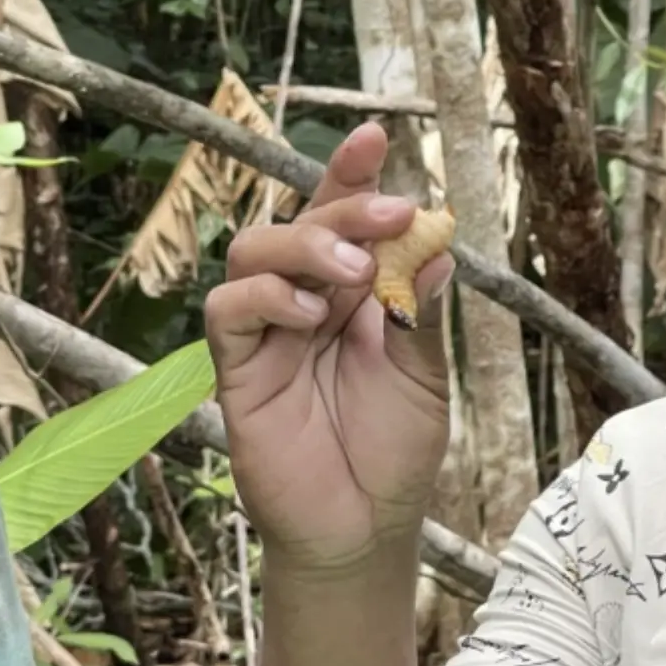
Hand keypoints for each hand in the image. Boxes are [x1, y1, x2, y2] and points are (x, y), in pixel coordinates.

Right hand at [204, 122, 454, 573]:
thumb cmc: (394, 453)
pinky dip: (267, 296)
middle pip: (299, 222)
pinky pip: (227, 311)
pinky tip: (313, 314)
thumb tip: (437, 246)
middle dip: (343, 203)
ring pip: (253, 251)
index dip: (353, 176)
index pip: (346, 222)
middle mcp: (307, 303)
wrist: (365, 528)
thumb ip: (418, 313)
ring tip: (360, 273)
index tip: (378, 137)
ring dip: (307, 244)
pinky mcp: (236, 371)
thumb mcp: (423, 377)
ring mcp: (268, 334)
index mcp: (354, 297)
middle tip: (394, 213)